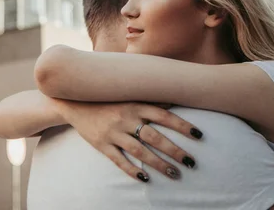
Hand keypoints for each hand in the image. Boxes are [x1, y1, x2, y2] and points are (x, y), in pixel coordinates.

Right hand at [56, 101, 202, 181]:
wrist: (74, 103)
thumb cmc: (107, 98)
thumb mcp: (127, 95)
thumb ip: (150, 98)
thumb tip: (175, 100)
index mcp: (135, 104)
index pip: (164, 116)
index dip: (182, 125)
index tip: (199, 136)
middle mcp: (126, 118)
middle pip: (155, 137)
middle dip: (175, 151)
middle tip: (191, 163)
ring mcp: (113, 132)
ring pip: (140, 151)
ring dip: (159, 164)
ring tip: (175, 174)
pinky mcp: (102, 144)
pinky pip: (119, 160)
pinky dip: (132, 170)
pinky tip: (145, 178)